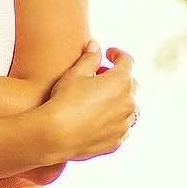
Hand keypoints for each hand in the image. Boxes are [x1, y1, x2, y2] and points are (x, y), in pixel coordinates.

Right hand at [41, 40, 138, 161]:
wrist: (55, 135)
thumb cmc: (64, 100)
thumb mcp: (74, 74)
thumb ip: (89, 58)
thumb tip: (96, 46)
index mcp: (121, 81)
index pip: (126, 61)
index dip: (117, 55)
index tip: (108, 54)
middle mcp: (129, 103)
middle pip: (131, 85)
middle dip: (118, 79)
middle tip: (100, 77)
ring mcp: (124, 124)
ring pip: (128, 109)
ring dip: (119, 101)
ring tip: (101, 101)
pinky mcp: (117, 142)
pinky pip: (120, 128)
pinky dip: (114, 122)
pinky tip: (98, 120)